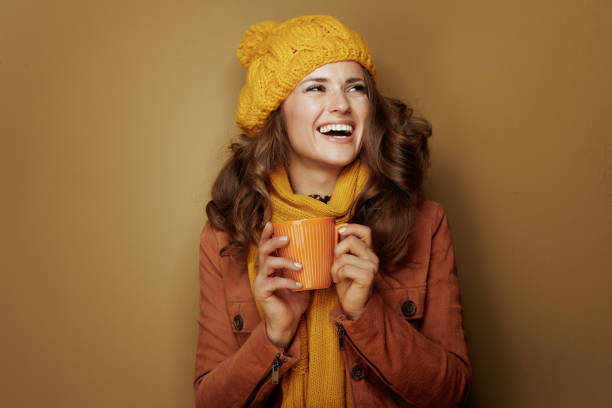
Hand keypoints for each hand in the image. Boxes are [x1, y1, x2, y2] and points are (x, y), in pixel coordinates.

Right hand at [254, 222, 311, 347]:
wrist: (288, 323)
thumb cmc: (295, 300)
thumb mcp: (302, 279)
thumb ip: (307, 266)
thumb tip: (325, 251)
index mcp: (270, 265)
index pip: (266, 246)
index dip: (267, 234)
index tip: (272, 223)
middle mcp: (263, 271)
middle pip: (263, 250)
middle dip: (273, 241)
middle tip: (287, 239)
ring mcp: (261, 282)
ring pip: (268, 264)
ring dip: (285, 261)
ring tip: (300, 265)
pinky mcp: (262, 292)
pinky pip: (274, 283)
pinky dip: (288, 282)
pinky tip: (299, 285)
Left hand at [331, 223, 378, 320]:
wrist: (353, 304)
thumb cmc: (347, 282)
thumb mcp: (343, 261)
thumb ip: (343, 247)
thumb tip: (337, 231)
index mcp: (367, 251)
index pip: (365, 231)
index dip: (352, 228)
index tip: (340, 233)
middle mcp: (372, 257)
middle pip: (351, 241)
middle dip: (337, 251)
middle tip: (336, 263)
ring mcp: (371, 266)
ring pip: (345, 256)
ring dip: (335, 267)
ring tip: (337, 275)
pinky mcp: (367, 276)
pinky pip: (346, 268)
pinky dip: (338, 274)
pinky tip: (339, 280)